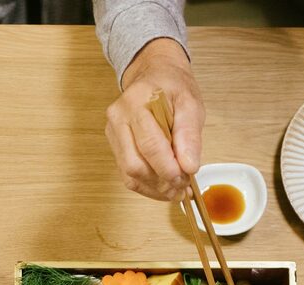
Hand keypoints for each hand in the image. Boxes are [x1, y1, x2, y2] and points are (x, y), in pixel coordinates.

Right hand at [106, 38, 204, 199]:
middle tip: (184, 186)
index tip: (187, 178)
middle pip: (134, 165)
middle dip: (162, 182)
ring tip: (178, 190)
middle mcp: (118, 118)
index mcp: (136, 102)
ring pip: (129, 175)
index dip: (169, 169)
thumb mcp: (190, 103)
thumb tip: (188, 166)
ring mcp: (113, 133)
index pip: (150, 145)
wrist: (155, 75)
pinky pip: (128, 176)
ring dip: (155, 189)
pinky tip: (165, 187)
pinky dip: (148, 187)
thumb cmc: (173, 87)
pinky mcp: (115, 146)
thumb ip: (189, 134)